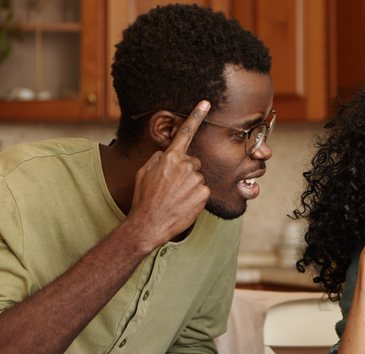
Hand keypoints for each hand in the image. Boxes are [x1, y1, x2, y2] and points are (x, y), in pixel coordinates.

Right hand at [128, 100, 211, 250]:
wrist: (149, 224)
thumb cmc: (144, 198)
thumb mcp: (144, 173)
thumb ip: (159, 159)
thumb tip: (168, 156)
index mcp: (170, 157)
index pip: (184, 133)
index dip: (196, 116)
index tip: (205, 103)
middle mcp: (186, 165)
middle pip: (193, 163)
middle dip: (186, 172)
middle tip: (171, 187)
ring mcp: (196, 180)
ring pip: (198, 178)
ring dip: (190, 186)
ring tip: (175, 197)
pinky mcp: (204, 193)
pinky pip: (203, 191)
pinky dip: (195, 197)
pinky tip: (183, 204)